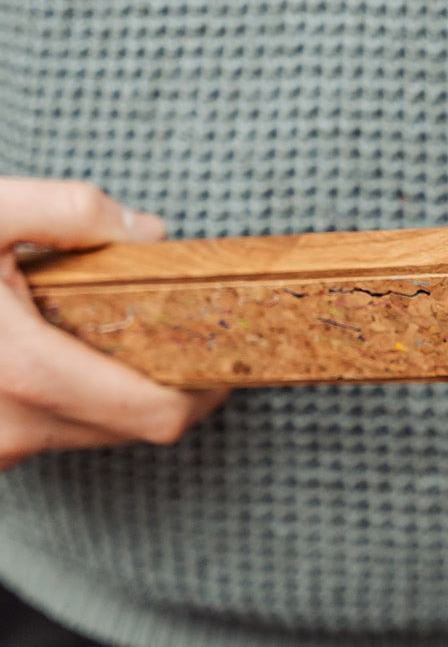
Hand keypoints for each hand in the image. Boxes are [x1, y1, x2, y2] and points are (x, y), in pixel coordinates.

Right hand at [0, 178, 226, 471]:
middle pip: (135, 429)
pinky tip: (70, 351)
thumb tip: (148, 235)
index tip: (225, 362)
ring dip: (124, 392)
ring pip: (97, 435)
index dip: (204, 395)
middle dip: (171, 388)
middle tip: (187, 337)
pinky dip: (82, 400)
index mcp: (21, 371)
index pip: (154, 416)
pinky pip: (57, 433)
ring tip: (120, 332)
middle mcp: (8, 426)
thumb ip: (68, 211)